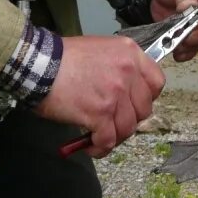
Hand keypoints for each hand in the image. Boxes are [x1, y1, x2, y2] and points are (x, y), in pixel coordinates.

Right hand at [34, 35, 163, 157]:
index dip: (147, 98)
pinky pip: (108, 140)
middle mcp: (128, 72)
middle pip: (144, 109)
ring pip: (128, 128)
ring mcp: (115, 94)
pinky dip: (100, 148)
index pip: (157, 82)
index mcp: (130, 53)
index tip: (134, 105)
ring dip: (114, 136)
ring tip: (99, 137)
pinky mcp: (99, 114)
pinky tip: (90, 146)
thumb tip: (125, 92)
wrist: (40, 64)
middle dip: (129, 120)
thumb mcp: (101, 49)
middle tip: (113, 122)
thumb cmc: (64, 56)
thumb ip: (118, 67)